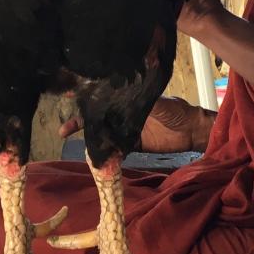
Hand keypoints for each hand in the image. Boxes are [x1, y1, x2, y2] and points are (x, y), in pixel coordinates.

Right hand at [57, 97, 211, 153]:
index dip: (85, 98)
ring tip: (75, 147)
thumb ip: (138, 101)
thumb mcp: (155, 101)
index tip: (67, 95)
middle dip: (80, 123)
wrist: (191, 130)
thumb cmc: (175, 109)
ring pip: (103, 134)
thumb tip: (121, 94)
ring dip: (90, 140)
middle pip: (97, 118)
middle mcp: (123, 114)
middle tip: (62, 131)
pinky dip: (107, 155)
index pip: (102, 97)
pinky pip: (116, 150)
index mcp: (126, 99)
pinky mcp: (134, 145)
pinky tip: (96, 160)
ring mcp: (127, 130)